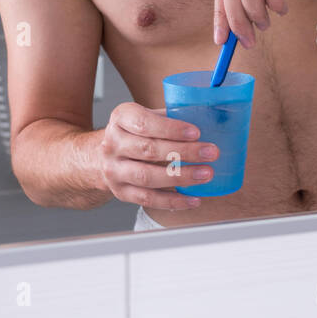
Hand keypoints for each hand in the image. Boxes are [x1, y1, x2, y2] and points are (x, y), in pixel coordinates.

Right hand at [98, 102, 218, 209]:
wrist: (105, 156)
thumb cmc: (137, 132)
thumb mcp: (148, 116)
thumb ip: (172, 116)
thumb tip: (208, 118)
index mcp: (121, 119)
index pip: (144, 123)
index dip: (171, 129)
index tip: (196, 132)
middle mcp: (112, 145)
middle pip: (149, 150)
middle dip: (184, 152)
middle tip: (211, 153)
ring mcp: (114, 171)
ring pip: (147, 177)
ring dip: (180, 177)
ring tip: (206, 174)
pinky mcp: (120, 192)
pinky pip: (148, 199)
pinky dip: (173, 201)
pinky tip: (193, 199)